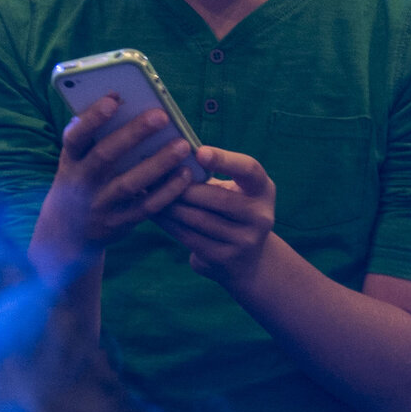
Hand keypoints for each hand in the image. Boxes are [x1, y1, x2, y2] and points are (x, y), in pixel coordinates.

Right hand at [30, 95, 197, 277]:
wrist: (67, 232)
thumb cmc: (80, 180)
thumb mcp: (76, 159)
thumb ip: (92, 134)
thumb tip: (117, 97)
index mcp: (70, 160)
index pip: (75, 137)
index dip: (92, 118)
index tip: (114, 99)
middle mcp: (81, 182)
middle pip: (105, 156)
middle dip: (133, 134)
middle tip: (161, 115)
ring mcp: (99, 204)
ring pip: (129, 184)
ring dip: (157, 164)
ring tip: (182, 145)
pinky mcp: (118, 223)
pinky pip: (145, 208)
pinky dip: (166, 192)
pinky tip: (185, 175)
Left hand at [158, 146, 277, 292]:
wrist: (245, 259)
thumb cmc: (229, 208)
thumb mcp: (233, 189)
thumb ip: (211, 174)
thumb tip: (168, 154)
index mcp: (262, 189)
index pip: (249, 170)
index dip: (224, 160)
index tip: (198, 152)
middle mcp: (260, 215)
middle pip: (218, 198)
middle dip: (184, 187)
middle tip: (156, 175)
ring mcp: (245, 240)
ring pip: (199, 219)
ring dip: (170, 204)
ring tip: (148, 192)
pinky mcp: (225, 258)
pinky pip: (190, 237)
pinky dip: (168, 222)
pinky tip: (152, 211)